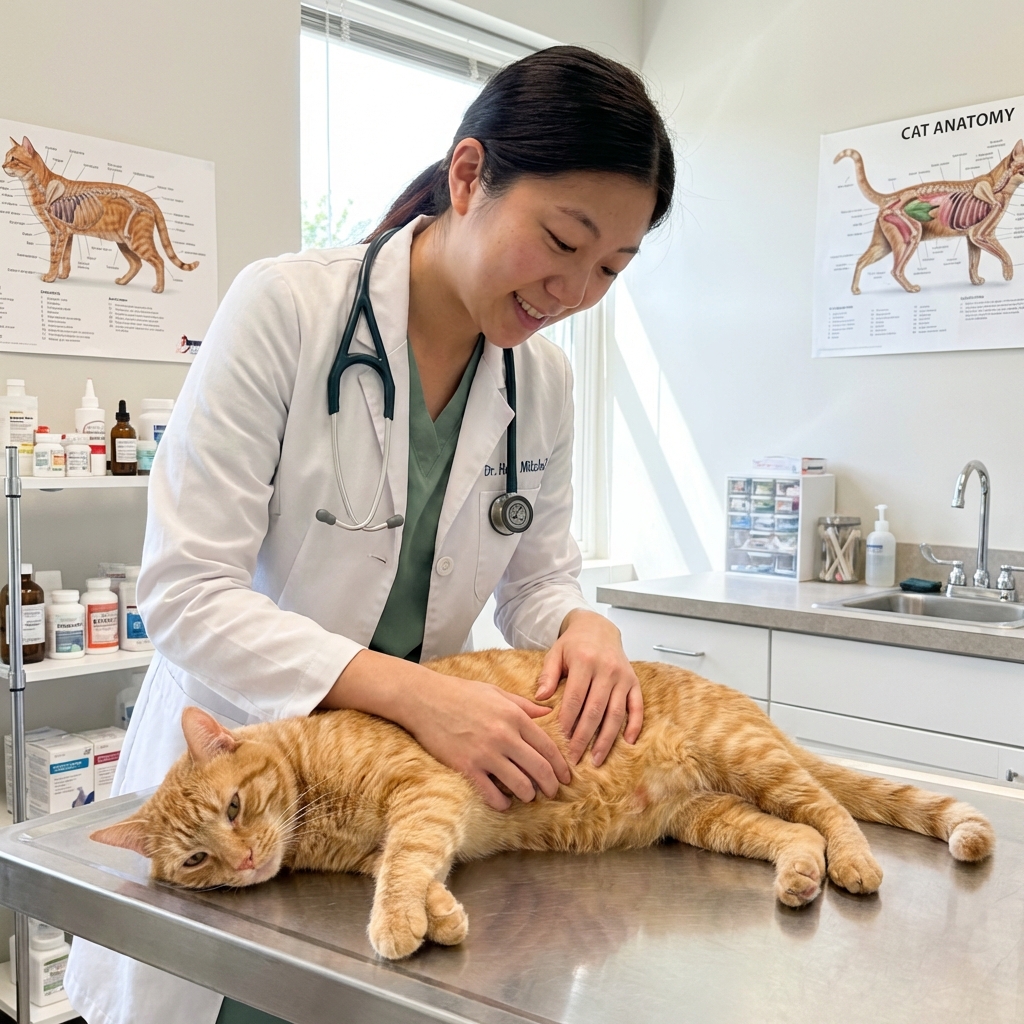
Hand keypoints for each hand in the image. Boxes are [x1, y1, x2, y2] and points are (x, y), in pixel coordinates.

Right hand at [405, 673, 570, 810]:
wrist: (424, 699)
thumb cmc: (461, 693)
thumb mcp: (496, 692)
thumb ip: (524, 705)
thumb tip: (549, 713)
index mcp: (514, 716)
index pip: (548, 747)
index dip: (560, 766)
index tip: (566, 777)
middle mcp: (504, 736)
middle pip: (539, 769)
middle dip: (550, 785)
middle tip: (553, 792)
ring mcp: (485, 753)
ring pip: (520, 785)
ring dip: (528, 795)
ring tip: (527, 795)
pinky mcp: (466, 767)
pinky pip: (492, 794)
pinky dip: (502, 803)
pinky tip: (503, 802)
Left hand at [535, 609, 642, 766]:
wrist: (598, 628)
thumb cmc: (573, 644)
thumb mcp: (555, 653)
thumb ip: (547, 674)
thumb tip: (540, 698)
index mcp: (585, 661)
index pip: (575, 697)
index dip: (568, 721)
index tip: (561, 740)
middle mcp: (607, 670)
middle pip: (595, 710)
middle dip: (584, 737)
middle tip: (575, 758)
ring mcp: (623, 677)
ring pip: (616, 713)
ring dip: (607, 739)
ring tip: (597, 759)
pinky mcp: (634, 682)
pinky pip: (637, 707)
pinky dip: (635, 726)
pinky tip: (627, 743)